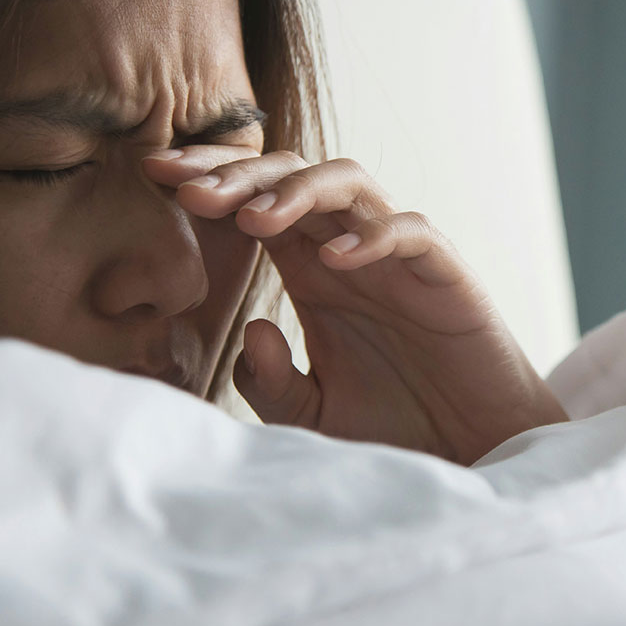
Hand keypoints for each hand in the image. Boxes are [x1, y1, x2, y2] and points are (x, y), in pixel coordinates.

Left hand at [143, 147, 566, 464]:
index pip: (255, 201)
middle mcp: (350, 250)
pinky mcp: (444, 276)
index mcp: (311, 270)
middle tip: (184, 185)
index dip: (209, 180)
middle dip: (236, 172)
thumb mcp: (311, 418)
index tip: (153, 175)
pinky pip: (411, 233)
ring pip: (349, 183)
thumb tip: (248, 329)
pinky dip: (373, 236)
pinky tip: (334, 260)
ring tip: (254, 219)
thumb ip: (271, 383)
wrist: (472, 453)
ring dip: (297, 190)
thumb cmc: (397, 425)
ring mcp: (397, 258)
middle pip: (292, 175)